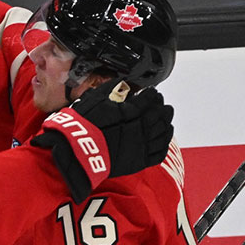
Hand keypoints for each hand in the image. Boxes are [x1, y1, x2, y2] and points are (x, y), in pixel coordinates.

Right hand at [30, 80, 174, 200]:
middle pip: (161, 114)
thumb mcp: (95, 99)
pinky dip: (165, 143)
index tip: (152, 92)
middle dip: (162, 107)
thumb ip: (112, 89)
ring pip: (164, 132)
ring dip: (166, 123)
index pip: (150, 99)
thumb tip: (124, 83)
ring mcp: (142, 145)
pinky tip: (164, 138)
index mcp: (132, 111)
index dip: (153, 94)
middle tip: (161, 104)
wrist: (78, 151)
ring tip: (165, 118)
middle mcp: (141, 127)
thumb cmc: (84, 124)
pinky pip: (160, 152)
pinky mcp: (140, 161)